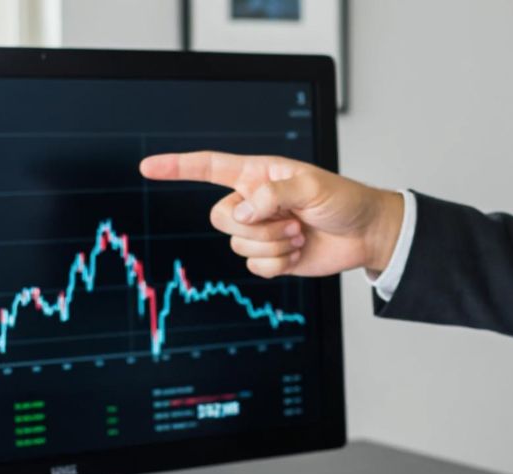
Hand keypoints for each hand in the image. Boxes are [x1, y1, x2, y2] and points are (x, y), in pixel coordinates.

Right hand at [138, 151, 403, 278]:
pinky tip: (298, 252)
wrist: (364, 234)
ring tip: (299, 235)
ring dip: (272, 245)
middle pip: (219, 218)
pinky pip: (254, 267)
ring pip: (237, 246)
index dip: (177, 167)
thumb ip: (272, 195)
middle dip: (253, 226)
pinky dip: (278, 264)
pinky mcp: (269, 257)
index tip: (148, 168)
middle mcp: (253, 202)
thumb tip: (241, 213)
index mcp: (257, 175)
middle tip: (290, 222)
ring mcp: (260, 231)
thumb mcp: (311, 186)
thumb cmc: (343, 200)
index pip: (209, 168)